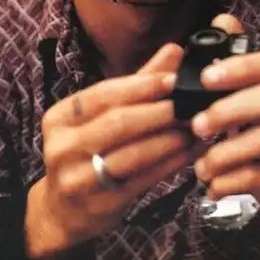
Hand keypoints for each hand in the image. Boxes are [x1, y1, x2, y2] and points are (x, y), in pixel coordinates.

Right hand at [25, 43, 199, 258]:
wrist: (61, 209)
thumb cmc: (87, 150)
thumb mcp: (101, 115)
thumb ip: (139, 82)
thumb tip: (175, 49)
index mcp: (61, 117)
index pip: (104, 94)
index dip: (142, 85)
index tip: (175, 79)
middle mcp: (63, 145)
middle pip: (119, 122)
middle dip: (161, 111)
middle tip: (193, 103)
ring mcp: (78, 178)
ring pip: (134, 153)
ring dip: (172, 138)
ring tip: (198, 126)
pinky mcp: (101, 204)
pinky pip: (144, 178)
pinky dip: (172, 162)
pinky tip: (192, 151)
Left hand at [191, 14, 259, 259]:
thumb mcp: (251, 109)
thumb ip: (236, 70)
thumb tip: (222, 20)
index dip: (240, 67)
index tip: (204, 78)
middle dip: (227, 108)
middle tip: (196, 125)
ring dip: (223, 152)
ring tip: (200, 166)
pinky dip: (229, 181)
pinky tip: (212, 187)